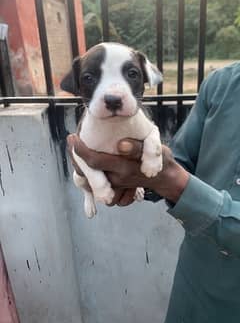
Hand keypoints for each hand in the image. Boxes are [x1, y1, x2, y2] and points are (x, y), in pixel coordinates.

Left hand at [67, 134, 189, 203]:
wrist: (165, 178)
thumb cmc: (160, 160)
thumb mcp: (155, 150)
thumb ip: (137, 148)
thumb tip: (121, 145)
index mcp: (124, 168)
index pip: (94, 161)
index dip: (80, 150)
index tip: (72, 137)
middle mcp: (116, 179)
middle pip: (87, 170)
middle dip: (76, 155)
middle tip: (72, 138)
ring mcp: (115, 184)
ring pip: (90, 176)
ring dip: (82, 162)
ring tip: (75, 145)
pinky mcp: (115, 186)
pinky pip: (96, 181)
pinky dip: (88, 170)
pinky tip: (85, 156)